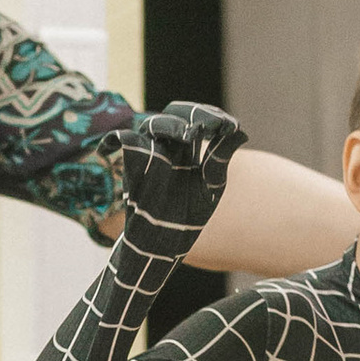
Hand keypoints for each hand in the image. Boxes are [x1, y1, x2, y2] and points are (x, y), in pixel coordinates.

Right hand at [121, 102, 246, 260]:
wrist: (163, 246)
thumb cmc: (187, 216)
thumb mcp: (210, 187)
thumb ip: (220, 158)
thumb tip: (242, 132)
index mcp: (189, 149)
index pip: (199, 119)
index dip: (213, 117)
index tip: (230, 126)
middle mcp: (168, 147)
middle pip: (176, 114)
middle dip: (194, 115)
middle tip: (210, 127)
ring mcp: (148, 154)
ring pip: (153, 125)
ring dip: (173, 125)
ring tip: (192, 135)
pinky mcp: (131, 166)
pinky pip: (121, 142)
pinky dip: (117, 138)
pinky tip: (124, 143)